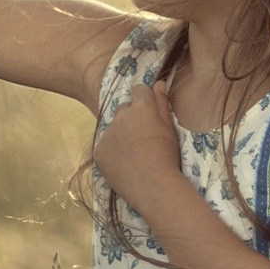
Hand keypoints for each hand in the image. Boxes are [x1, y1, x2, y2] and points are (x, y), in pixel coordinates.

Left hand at [94, 79, 185, 210]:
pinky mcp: (99, 152)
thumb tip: (158, 83)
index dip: (145, 101)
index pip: (139, 90)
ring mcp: (107, 134)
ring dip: (121, 135)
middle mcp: (120, 116)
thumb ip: (162, 103)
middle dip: (131, 118)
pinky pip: (105, 146)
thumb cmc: (168, 156)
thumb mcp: (170, 128)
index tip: (150, 115)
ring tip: (134, 154)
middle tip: (143, 138)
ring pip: (113, 128)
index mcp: (140, 108)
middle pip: (124, 109)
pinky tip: (124, 165)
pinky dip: (112, 152)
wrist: (154, 186)